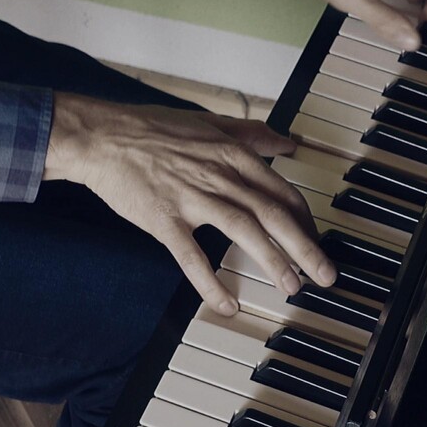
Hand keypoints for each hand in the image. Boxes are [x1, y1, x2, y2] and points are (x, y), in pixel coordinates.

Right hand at [44, 93, 337, 315]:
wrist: (102, 136)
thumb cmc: (151, 129)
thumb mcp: (209, 122)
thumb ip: (251, 133)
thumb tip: (287, 140)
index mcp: (233, 154)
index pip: (283, 192)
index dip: (306, 222)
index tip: (317, 243)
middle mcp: (220, 175)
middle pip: (275, 214)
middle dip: (306, 248)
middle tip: (325, 276)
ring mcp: (192, 198)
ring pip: (245, 231)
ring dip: (273, 262)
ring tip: (290, 287)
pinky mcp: (165, 219)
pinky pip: (193, 257)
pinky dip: (211, 283)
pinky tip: (227, 305)